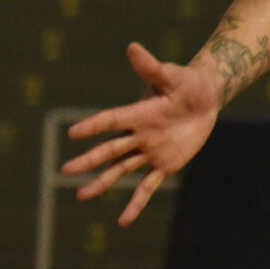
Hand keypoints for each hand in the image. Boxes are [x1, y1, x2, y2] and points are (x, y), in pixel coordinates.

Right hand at [60, 41, 226, 225]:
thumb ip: (152, 67)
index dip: (94, 126)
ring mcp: (149, 151)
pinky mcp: (164, 164)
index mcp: (138, 113)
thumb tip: (133, 47)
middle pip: (110, 150)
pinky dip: (136, 203)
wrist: (204, 98)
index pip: (111, 121)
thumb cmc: (187, 83)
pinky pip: (148, 186)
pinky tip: (123, 221)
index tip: (72, 133)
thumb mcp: (172, 75)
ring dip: (102, 183)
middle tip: (65, 171)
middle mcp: (139, 135)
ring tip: (80, 196)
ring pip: (121, 171)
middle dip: (89, 161)